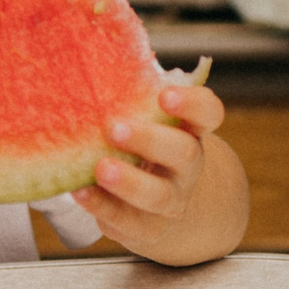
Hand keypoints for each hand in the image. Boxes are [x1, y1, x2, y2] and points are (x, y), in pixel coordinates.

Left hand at [71, 83, 248, 266]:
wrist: (156, 209)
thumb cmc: (142, 150)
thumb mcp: (146, 124)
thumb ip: (128, 100)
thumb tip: (84, 60)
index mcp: (189, 131)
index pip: (208, 113)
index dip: (192, 104)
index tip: (165, 94)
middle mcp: (186, 167)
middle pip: (184, 153)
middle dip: (151, 140)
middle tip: (116, 128)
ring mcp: (170, 200)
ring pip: (159, 195)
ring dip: (129, 181)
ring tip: (100, 168)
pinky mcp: (146, 228)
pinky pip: (127, 221)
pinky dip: (102, 206)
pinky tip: (80, 192)